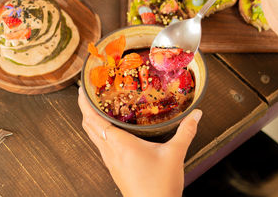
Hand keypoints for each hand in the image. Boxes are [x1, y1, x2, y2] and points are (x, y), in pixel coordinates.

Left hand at [78, 87, 201, 196]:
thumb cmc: (160, 186)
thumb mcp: (174, 154)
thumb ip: (186, 132)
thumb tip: (195, 114)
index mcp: (119, 144)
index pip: (94, 120)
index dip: (85, 104)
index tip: (81, 91)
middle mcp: (110, 152)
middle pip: (89, 127)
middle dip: (84, 109)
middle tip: (86, 95)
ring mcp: (110, 161)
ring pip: (93, 137)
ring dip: (91, 121)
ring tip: (95, 108)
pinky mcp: (114, 168)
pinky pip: (100, 145)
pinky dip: (98, 133)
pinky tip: (108, 131)